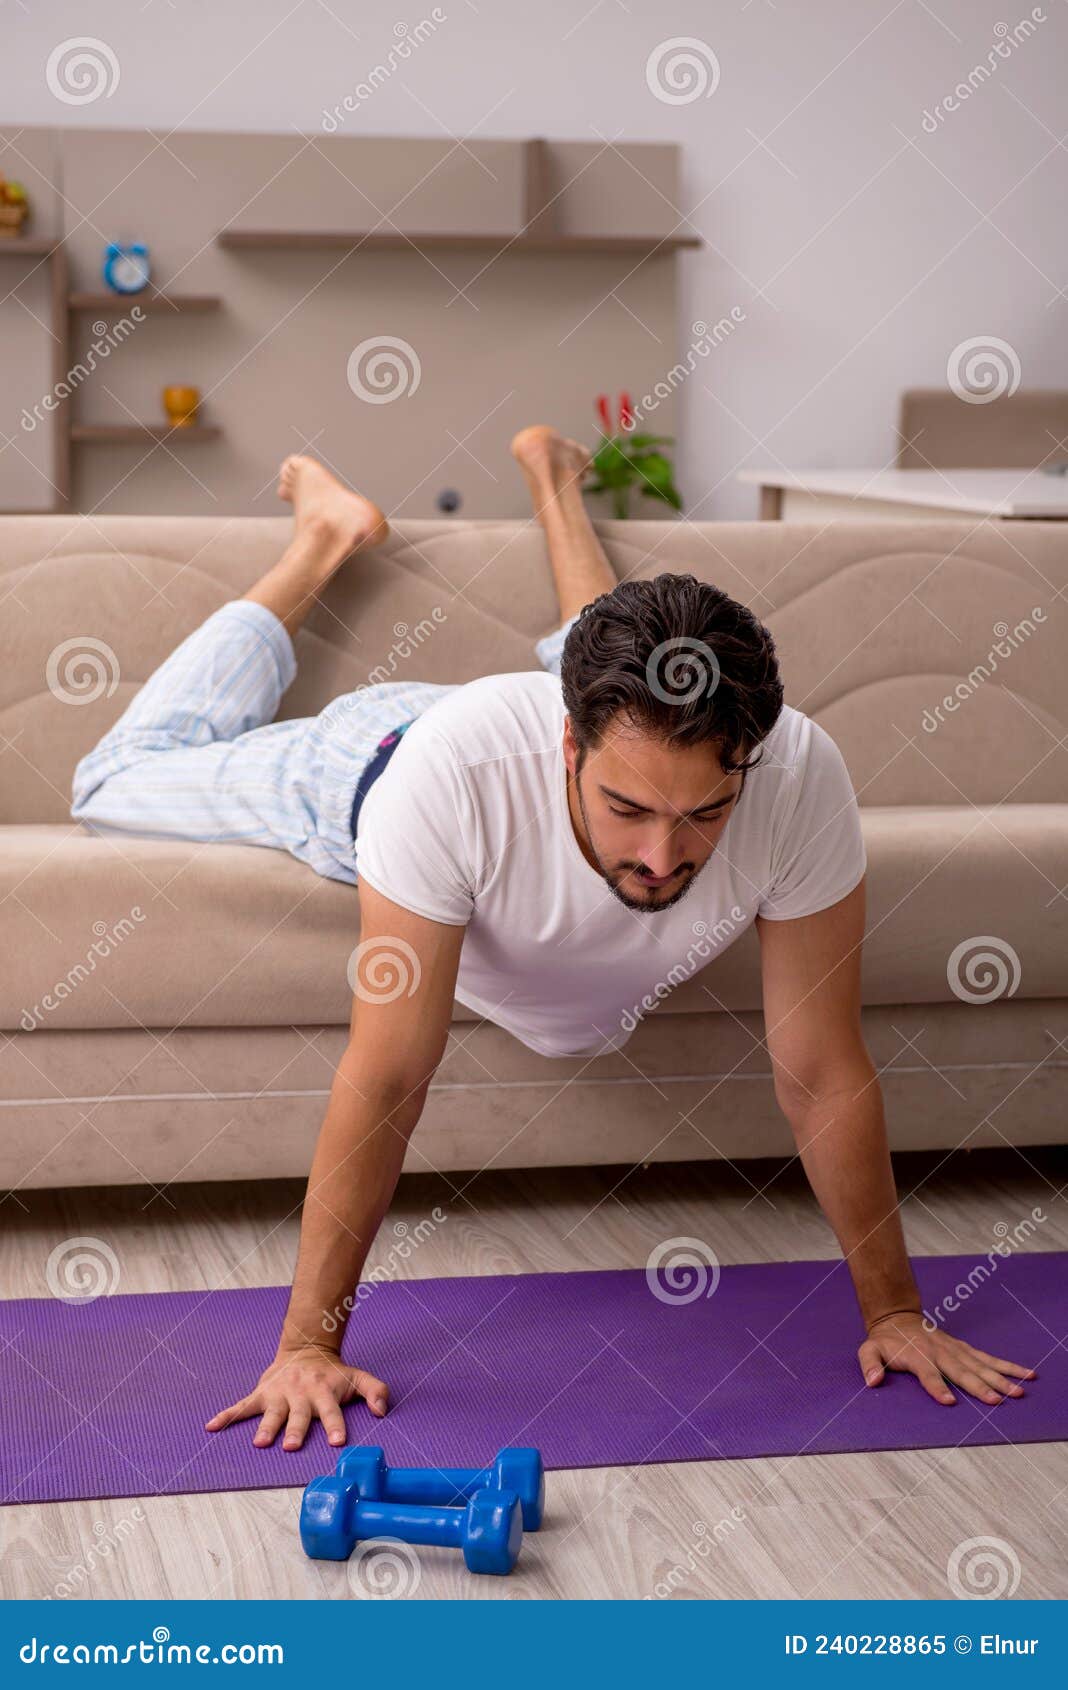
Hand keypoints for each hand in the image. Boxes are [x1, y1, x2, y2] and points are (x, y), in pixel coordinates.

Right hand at [205, 1344, 389, 1450]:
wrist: (305, 1348)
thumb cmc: (333, 1373)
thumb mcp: (358, 1376)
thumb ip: (375, 1391)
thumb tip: (382, 1411)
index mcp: (324, 1392)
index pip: (332, 1411)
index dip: (335, 1426)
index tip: (336, 1442)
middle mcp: (301, 1394)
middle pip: (299, 1415)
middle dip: (295, 1430)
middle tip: (292, 1446)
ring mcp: (279, 1394)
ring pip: (272, 1413)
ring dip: (266, 1427)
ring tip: (259, 1443)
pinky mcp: (262, 1393)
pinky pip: (242, 1406)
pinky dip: (226, 1416)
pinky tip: (211, 1427)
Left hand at [858, 1313, 1036, 1405]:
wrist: (898, 1316)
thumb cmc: (886, 1340)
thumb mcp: (869, 1349)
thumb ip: (869, 1364)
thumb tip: (873, 1382)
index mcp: (918, 1355)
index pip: (928, 1372)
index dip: (936, 1386)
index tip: (949, 1401)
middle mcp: (940, 1352)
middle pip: (961, 1371)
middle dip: (979, 1386)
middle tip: (996, 1400)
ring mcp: (955, 1350)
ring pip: (980, 1366)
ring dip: (1000, 1379)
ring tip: (1019, 1392)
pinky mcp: (965, 1350)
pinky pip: (988, 1359)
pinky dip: (1007, 1366)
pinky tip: (1026, 1374)